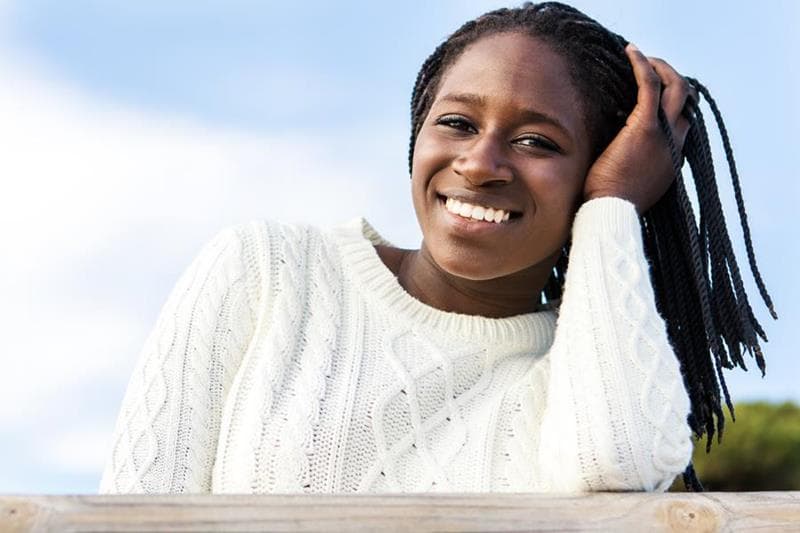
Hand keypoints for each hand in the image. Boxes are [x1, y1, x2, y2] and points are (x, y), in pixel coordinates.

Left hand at [582, 44, 695, 213]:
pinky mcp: (645, 127)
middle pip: (685, 101)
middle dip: (671, 80)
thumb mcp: (630, 184)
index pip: (682, 123)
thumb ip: (633, 165)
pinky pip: (650, 86)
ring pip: (676, 88)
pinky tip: (632, 52)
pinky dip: (643, 66)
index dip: (671, 104)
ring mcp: (663, 134)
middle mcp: (675, 144)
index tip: (653, 94)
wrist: (610, 214)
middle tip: (651, 70)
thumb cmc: (610, 205)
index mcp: (672, 160)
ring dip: (660, 69)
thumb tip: (615, 153)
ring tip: (642, 59)